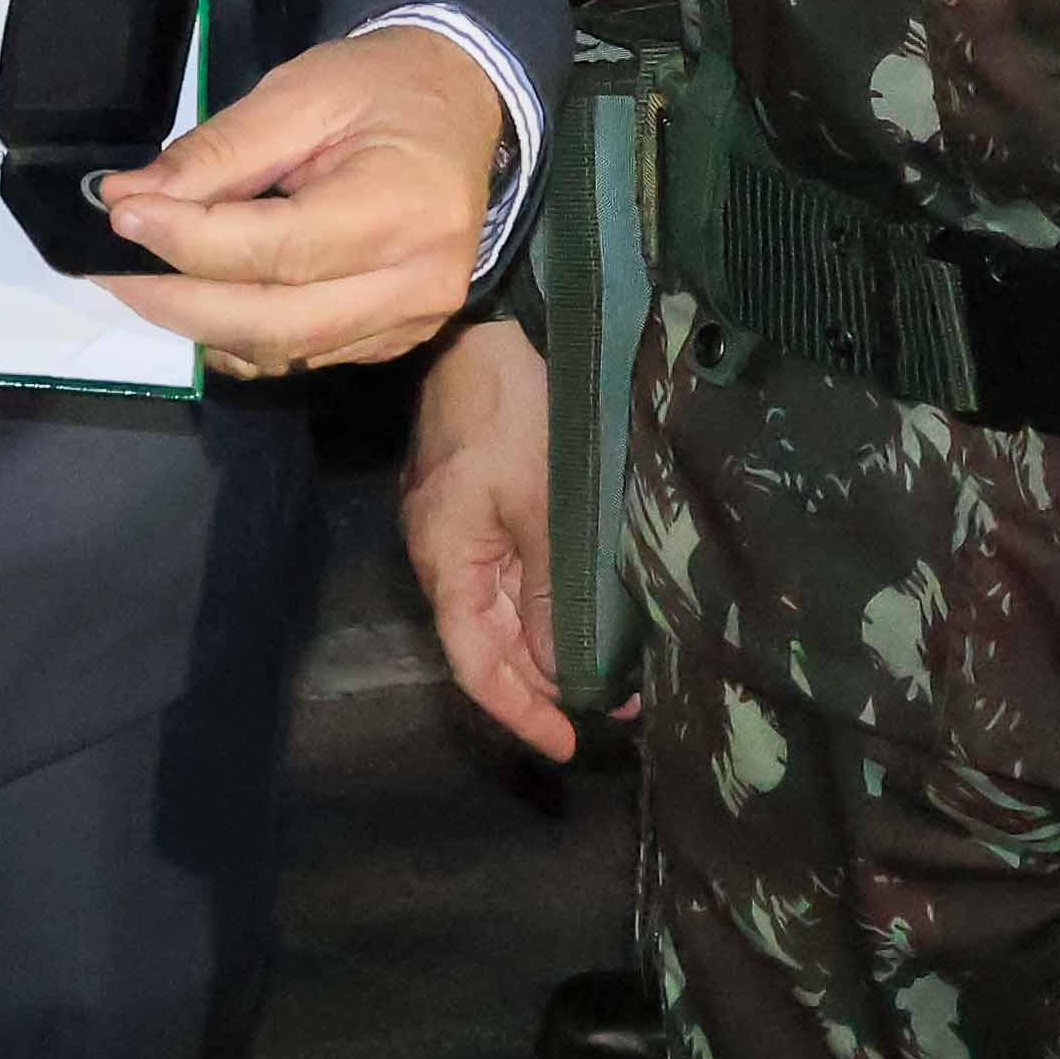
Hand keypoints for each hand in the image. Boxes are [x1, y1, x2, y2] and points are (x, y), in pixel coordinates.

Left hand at [89, 23, 506, 382]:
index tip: (122, 216)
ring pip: (282, 350)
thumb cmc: (384, 86)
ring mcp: (412, 321)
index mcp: (405, 206)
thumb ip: (220, 150)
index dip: (190, 241)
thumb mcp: (301, 91)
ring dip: (201, 324)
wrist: (462, 104)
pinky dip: (240, 338)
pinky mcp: (396, 338)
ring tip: (142, 283)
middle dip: (179, 300)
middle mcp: (419, 282)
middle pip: (275, 320)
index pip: (278, 248)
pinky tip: (199, 303)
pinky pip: (302, 357)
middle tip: (112, 268)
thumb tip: (134, 196)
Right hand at [401, 318, 575, 758]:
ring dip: (548, 641)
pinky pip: (505, 570)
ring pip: (499, 606)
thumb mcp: (543, 503)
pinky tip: (580, 605)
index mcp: (446, 556)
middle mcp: (441, 548)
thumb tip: (561, 671)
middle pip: (487, 640)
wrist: (487, 315)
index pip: (475, 662)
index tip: (571, 743)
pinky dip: (542, 600)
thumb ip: (550, 591)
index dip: (521, 710)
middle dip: (546, 681)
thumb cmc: (515, 404)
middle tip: (618, 703)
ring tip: (612, 664)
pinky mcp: (474, 494)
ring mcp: (455, 520)